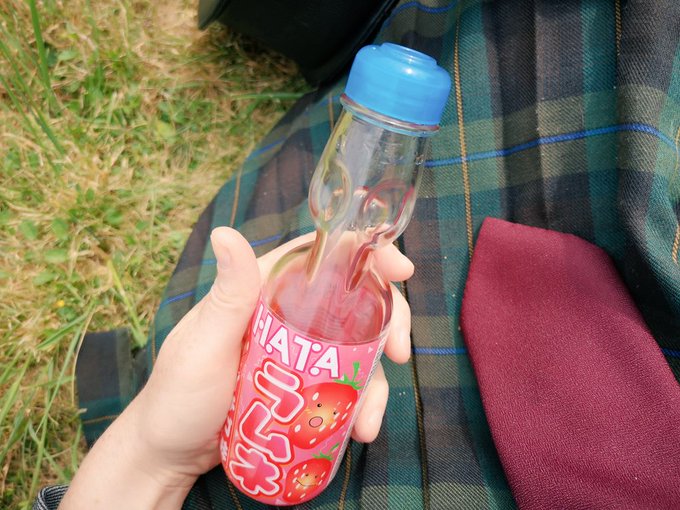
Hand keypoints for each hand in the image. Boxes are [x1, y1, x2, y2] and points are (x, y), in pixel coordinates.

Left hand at [60, 228, 412, 508]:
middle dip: (388, 321)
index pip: (320, 256)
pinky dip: (360, 404)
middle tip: (402, 352)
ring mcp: (299, 352)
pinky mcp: (305, 386)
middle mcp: (286, 314)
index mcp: (263, 290)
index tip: (401, 270)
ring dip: (377, 379)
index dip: (365, 254)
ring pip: (356, 348)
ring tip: (371, 419)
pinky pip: (344, 386)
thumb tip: (227, 233)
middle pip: (352, 301)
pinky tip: (361, 428)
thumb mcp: (203, 345)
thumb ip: (227, 295)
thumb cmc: (178, 395)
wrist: (170, 454)